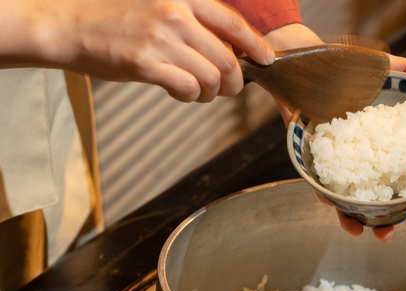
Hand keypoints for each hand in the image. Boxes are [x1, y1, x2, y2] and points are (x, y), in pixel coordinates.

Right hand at [0, 0, 274, 101]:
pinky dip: (190, 96)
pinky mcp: (145, 63)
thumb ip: (193, 22)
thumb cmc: (113, 18)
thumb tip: (229, 49)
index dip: (256, 45)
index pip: (233, 23)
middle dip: (235, 81)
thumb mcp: (158, 6)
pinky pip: (188, 88)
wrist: (68, 25)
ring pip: (211, 77)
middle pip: (227, 58)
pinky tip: (181, 92)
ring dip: (211, 92)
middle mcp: (175, 14)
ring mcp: (160, 38)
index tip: (267, 59)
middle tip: (228, 89)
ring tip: (198, 91)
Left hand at [261, 25, 405, 240]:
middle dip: (385, 218)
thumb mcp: (384, 66)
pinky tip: (329, 201)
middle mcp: (362, 155)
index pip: (402, 174)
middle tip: (388, 234)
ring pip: (348, 196)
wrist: (304, 61)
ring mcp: (338, 159)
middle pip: (377, 194)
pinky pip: (319, 183)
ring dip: (353, 218)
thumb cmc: (346, 66)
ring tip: (358, 231)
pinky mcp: (314, 157)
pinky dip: (324, 194)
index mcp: (382, 143)